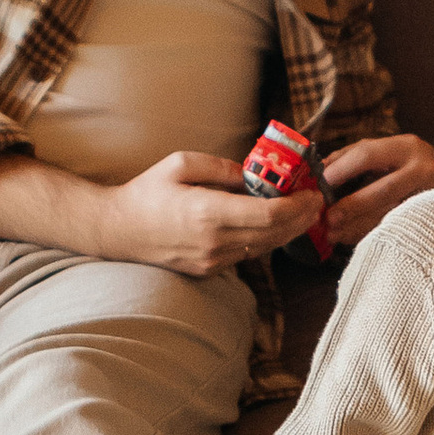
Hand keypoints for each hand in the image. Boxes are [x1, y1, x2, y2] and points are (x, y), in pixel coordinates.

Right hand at [0, 146, 317, 274]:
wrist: (116, 230)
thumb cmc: (146, 192)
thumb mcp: (182, 163)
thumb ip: (223, 168)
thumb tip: (255, 173)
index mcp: (208, 212)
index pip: (269, 215)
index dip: (297, 206)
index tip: (313, 193)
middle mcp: (213, 241)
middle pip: (273, 235)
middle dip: (301, 219)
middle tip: (317, 202)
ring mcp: (211, 260)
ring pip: (263, 248)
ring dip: (286, 231)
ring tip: (302, 212)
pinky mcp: (207, 270)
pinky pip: (246, 255)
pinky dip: (264, 240)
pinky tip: (272, 225)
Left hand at [321, 132, 433, 249]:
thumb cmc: (413, 168)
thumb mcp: (388, 153)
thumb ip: (354, 157)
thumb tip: (320, 171)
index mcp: (407, 147)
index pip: (367, 154)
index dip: (340, 170)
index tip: (319, 184)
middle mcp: (424, 169)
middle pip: (382, 190)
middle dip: (351, 205)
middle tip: (328, 218)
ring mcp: (431, 197)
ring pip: (390, 215)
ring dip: (357, 226)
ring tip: (334, 234)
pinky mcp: (433, 219)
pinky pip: (397, 229)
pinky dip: (371, 234)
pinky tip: (352, 237)